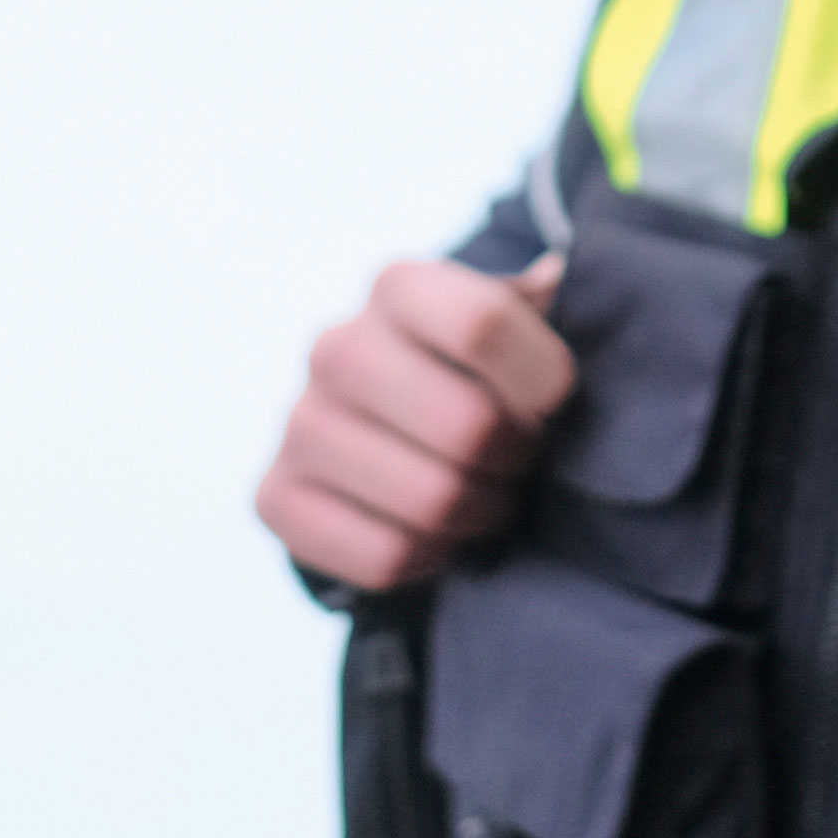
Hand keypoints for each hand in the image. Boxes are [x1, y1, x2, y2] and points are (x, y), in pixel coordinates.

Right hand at [253, 254, 572, 594]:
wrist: (381, 426)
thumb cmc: (472, 370)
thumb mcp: (515, 321)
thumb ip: (549, 305)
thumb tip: (560, 279)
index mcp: (401, 286)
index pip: (483, 324)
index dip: (544, 379)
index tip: (557, 401)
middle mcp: (336, 347)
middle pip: (466, 426)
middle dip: (516, 458)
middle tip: (520, 459)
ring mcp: (299, 424)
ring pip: (431, 502)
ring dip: (481, 513)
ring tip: (486, 496)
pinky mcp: (276, 497)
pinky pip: (383, 558)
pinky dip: (430, 558)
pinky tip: (437, 533)